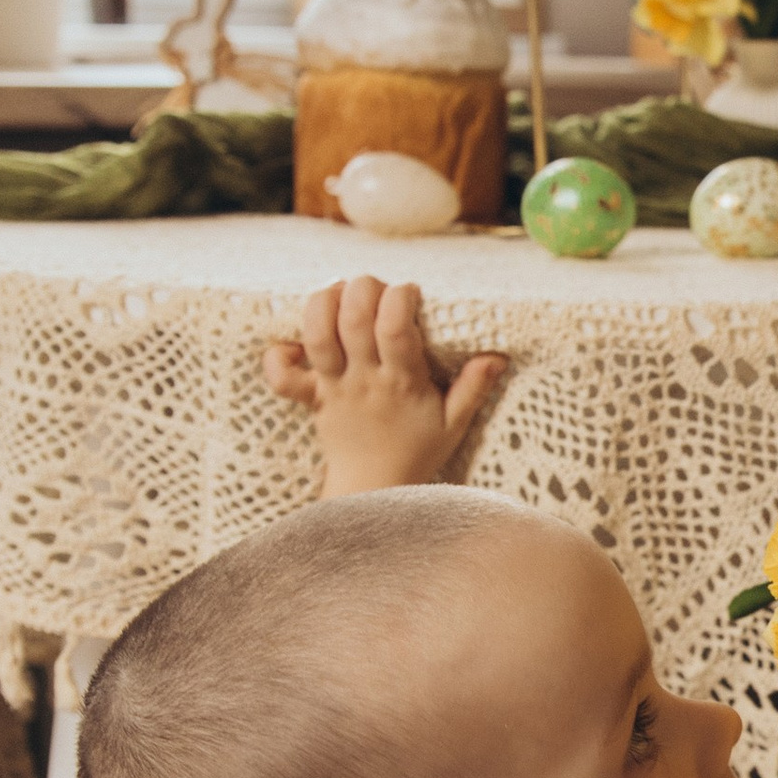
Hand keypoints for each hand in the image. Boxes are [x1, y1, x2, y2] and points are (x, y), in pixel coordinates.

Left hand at [264, 274, 504, 496]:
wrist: (373, 489)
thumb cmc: (417, 452)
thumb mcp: (455, 423)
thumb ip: (474, 387)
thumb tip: (497, 355)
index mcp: (401, 383)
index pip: (395, 329)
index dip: (400, 298)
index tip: (411, 293)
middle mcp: (363, 380)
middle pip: (352, 319)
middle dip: (363, 288)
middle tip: (376, 288)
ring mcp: (333, 387)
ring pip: (316, 334)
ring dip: (324, 303)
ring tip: (340, 295)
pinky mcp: (310, 396)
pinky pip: (281, 376)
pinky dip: (280, 352)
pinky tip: (297, 340)